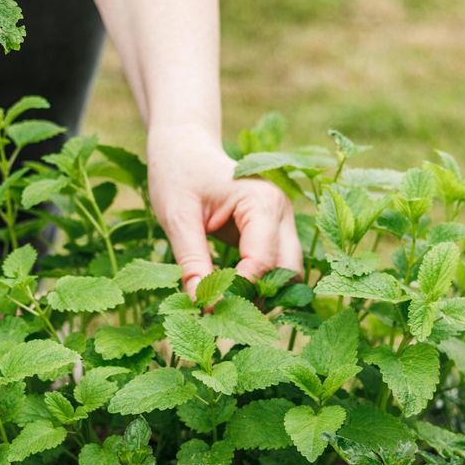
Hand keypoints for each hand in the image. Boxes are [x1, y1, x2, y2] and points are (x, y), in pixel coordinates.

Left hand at [147, 124, 302, 296]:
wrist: (183, 149)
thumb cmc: (178, 175)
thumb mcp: (177, 218)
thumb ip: (192, 261)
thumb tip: (202, 305)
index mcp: (262, 202)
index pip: (263, 261)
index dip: (238, 290)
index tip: (208, 310)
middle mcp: (282, 212)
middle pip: (287, 272)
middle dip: (258, 297)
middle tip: (220, 316)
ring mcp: (281, 223)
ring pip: (287, 274)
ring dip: (261, 294)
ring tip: (223, 308)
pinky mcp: (272, 233)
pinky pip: (276, 268)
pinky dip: (257, 286)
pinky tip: (228, 295)